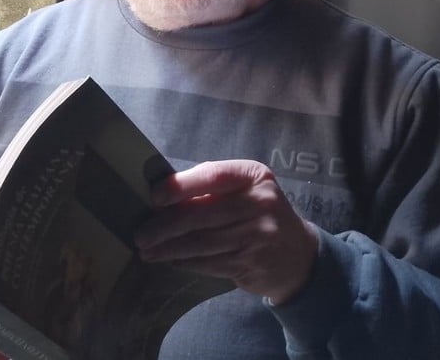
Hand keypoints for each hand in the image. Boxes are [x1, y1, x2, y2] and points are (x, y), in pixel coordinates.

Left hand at [135, 159, 318, 303]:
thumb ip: (212, 189)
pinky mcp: (252, 262)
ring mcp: (258, 235)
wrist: (298, 254)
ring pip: (202, 242)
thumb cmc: (260, 214)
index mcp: (254, 176)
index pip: (212, 175)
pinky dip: (185, 262)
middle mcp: (260, 203)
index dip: (180, 186)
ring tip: (148, 250)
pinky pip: (209, 262)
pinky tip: (170, 260)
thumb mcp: (246, 191)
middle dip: (165, 226)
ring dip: (169, 248)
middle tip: (141, 234)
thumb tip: (163, 195)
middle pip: (202, 214)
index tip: (154, 197)